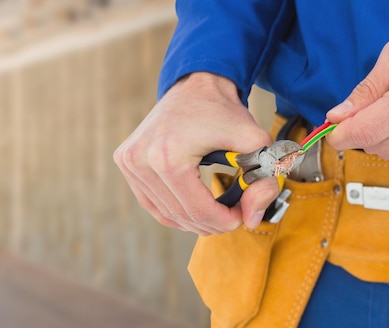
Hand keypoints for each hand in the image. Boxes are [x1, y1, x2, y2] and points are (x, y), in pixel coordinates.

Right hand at [114, 73, 278, 234]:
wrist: (195, 84)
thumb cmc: (223, 110)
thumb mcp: (254, 140)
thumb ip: (263, 179)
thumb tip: (253, 219)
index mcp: (167, 156)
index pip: (198, 210)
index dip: (225, 220)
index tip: (243, 216)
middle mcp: (141, 160)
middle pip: (181, 215)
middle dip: (212, 222)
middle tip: (234, 214)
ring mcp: (129, 162)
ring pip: (165, 213)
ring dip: (194, 220)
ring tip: (217, 212)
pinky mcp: (126, 162)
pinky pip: (151, 202)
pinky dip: (174, 211)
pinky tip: (194, 209)